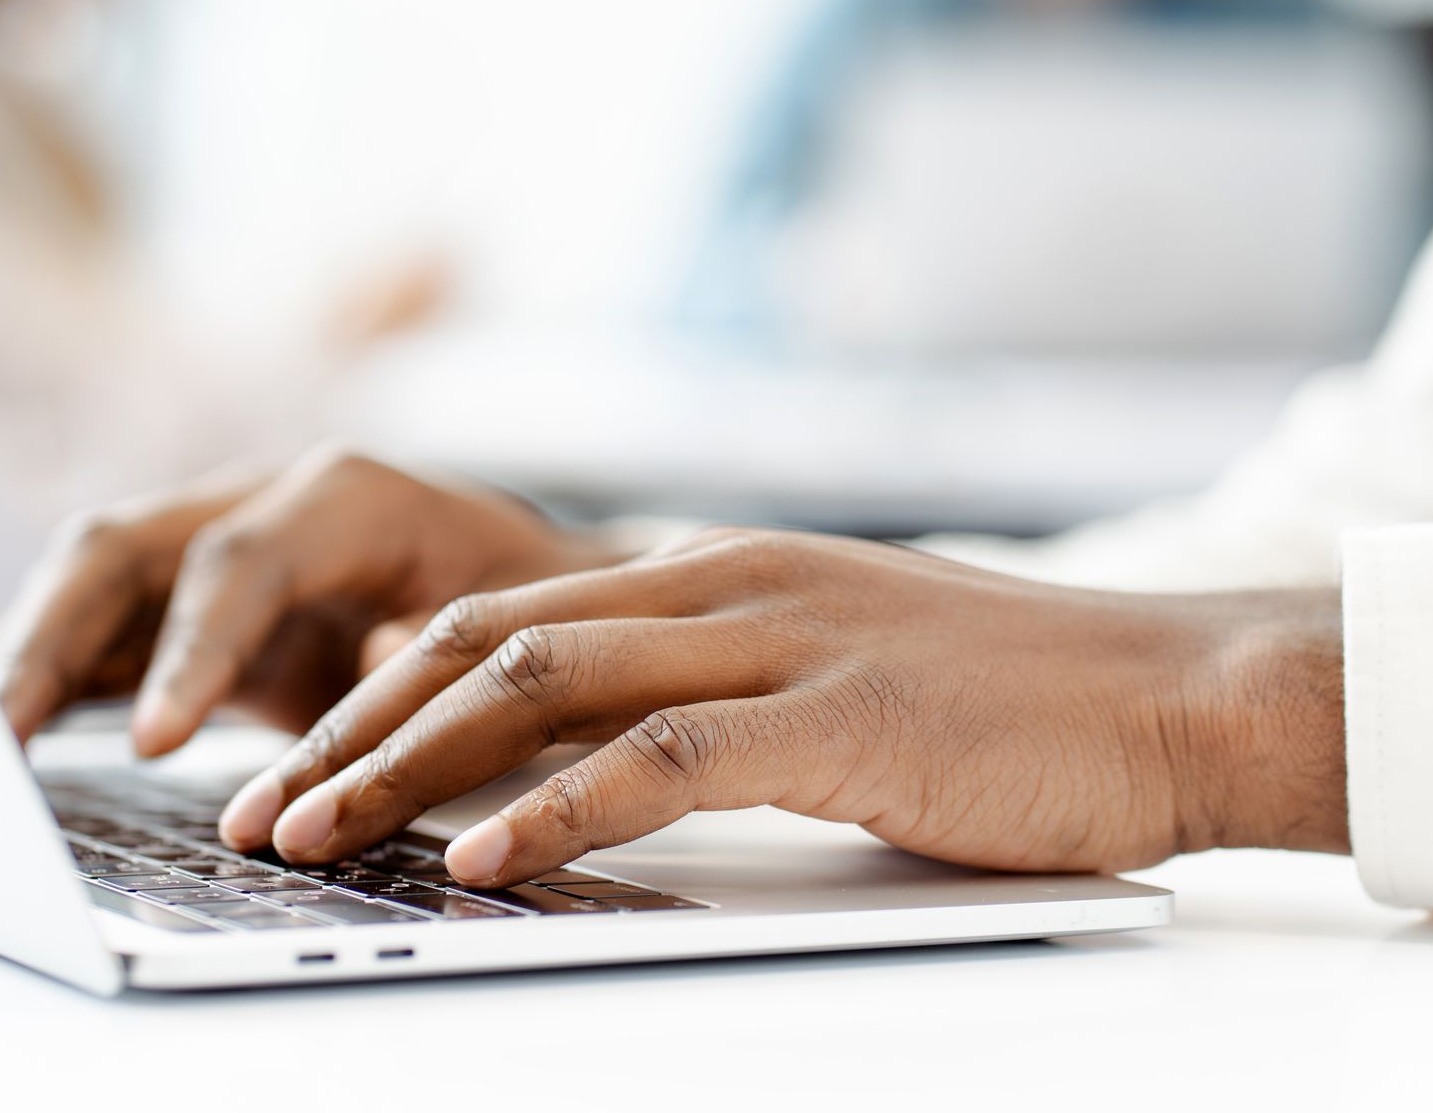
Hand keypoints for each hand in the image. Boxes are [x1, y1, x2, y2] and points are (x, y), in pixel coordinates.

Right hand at [0, 446, 622, 753]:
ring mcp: (213, 546)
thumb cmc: (528, 603)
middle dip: (51, 636)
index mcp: (346, 497)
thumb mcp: (506, 628)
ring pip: (90, 582)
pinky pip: (103, 632)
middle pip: (124, 547)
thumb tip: (360, 689)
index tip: (155, 741)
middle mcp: (260, 502)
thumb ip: (429, 654)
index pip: (238, 560)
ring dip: (25, 657)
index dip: (189, 648)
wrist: (533, 584)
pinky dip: (49, 679)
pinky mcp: (190, 604)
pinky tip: (5, 742)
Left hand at [221, 528, 1347, 885]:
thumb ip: (710, 694)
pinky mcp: (841, 712)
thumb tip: (593, 767)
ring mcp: (779, 635)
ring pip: (543, 685)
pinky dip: (555, 811)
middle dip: (355, 730)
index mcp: (709, 572)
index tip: (296, 768)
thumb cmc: (1004, 703)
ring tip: (312, 836)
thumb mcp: (825, 672)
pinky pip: (663, 758)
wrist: (1173, 688)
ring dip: (411, 766)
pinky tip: (478, 861)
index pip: (499, 619)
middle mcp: (722, 581)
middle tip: (259, 809)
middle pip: (484, 641)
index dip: (380, 695)